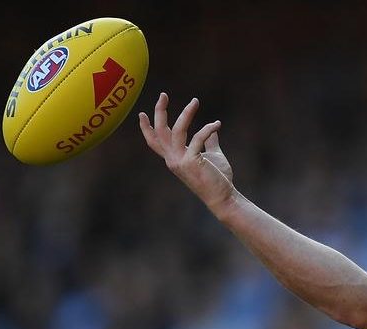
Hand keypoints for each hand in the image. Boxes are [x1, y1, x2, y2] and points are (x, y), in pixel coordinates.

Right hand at [139, 93, 234, 212]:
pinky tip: (217, 124)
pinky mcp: (192, 162)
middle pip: (159, 132)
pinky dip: (207, 128)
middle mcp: (173, 160)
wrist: (224, 197)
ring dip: (186, 113)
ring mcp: (180, 161)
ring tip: (195, 101)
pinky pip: (198, 137)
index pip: (154, 142)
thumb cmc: (219, 179)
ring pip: (176, 130)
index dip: (146, 128)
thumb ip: (210, 143)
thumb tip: (214, 129)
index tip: (142, 113)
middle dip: (159, 112)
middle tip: (163, 94)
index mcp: (174, 159)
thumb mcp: (214, 156)